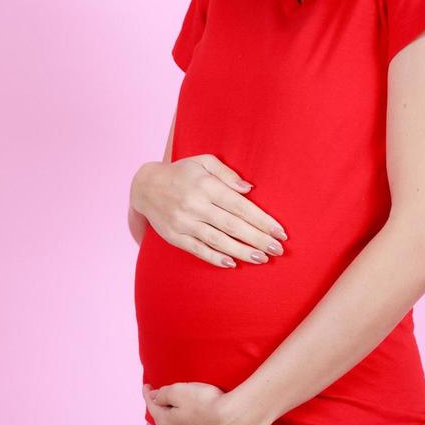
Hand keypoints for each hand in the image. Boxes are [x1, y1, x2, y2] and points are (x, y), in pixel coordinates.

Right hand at [130, 155, 287, 268]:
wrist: (145, 186)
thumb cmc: (183, 172)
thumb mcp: (204, 161)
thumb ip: (227, 173)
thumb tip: (249, 189)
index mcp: (206, 186)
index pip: (240, 206)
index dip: (262, 220)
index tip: (280, 231)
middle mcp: (195, 205)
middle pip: (232, 226)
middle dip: (257, 239)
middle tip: (278, 250)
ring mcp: (183, 223)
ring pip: (217, 240)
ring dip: (241, 251)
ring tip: (262, 259)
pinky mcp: (174, 236)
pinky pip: (197, 250)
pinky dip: (214, 258)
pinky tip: (232, 263)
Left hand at [143, 382, 265, 424]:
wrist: (236, 420)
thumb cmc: (208, 403)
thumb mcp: (180, 390)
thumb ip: (164, 393)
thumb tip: (154, 397)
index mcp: (167, 424)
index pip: (153, 406)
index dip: (149, 395)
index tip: (147, 387)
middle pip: (167, 424)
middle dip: (164, 413)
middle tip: (165, 402)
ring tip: (181, 421)